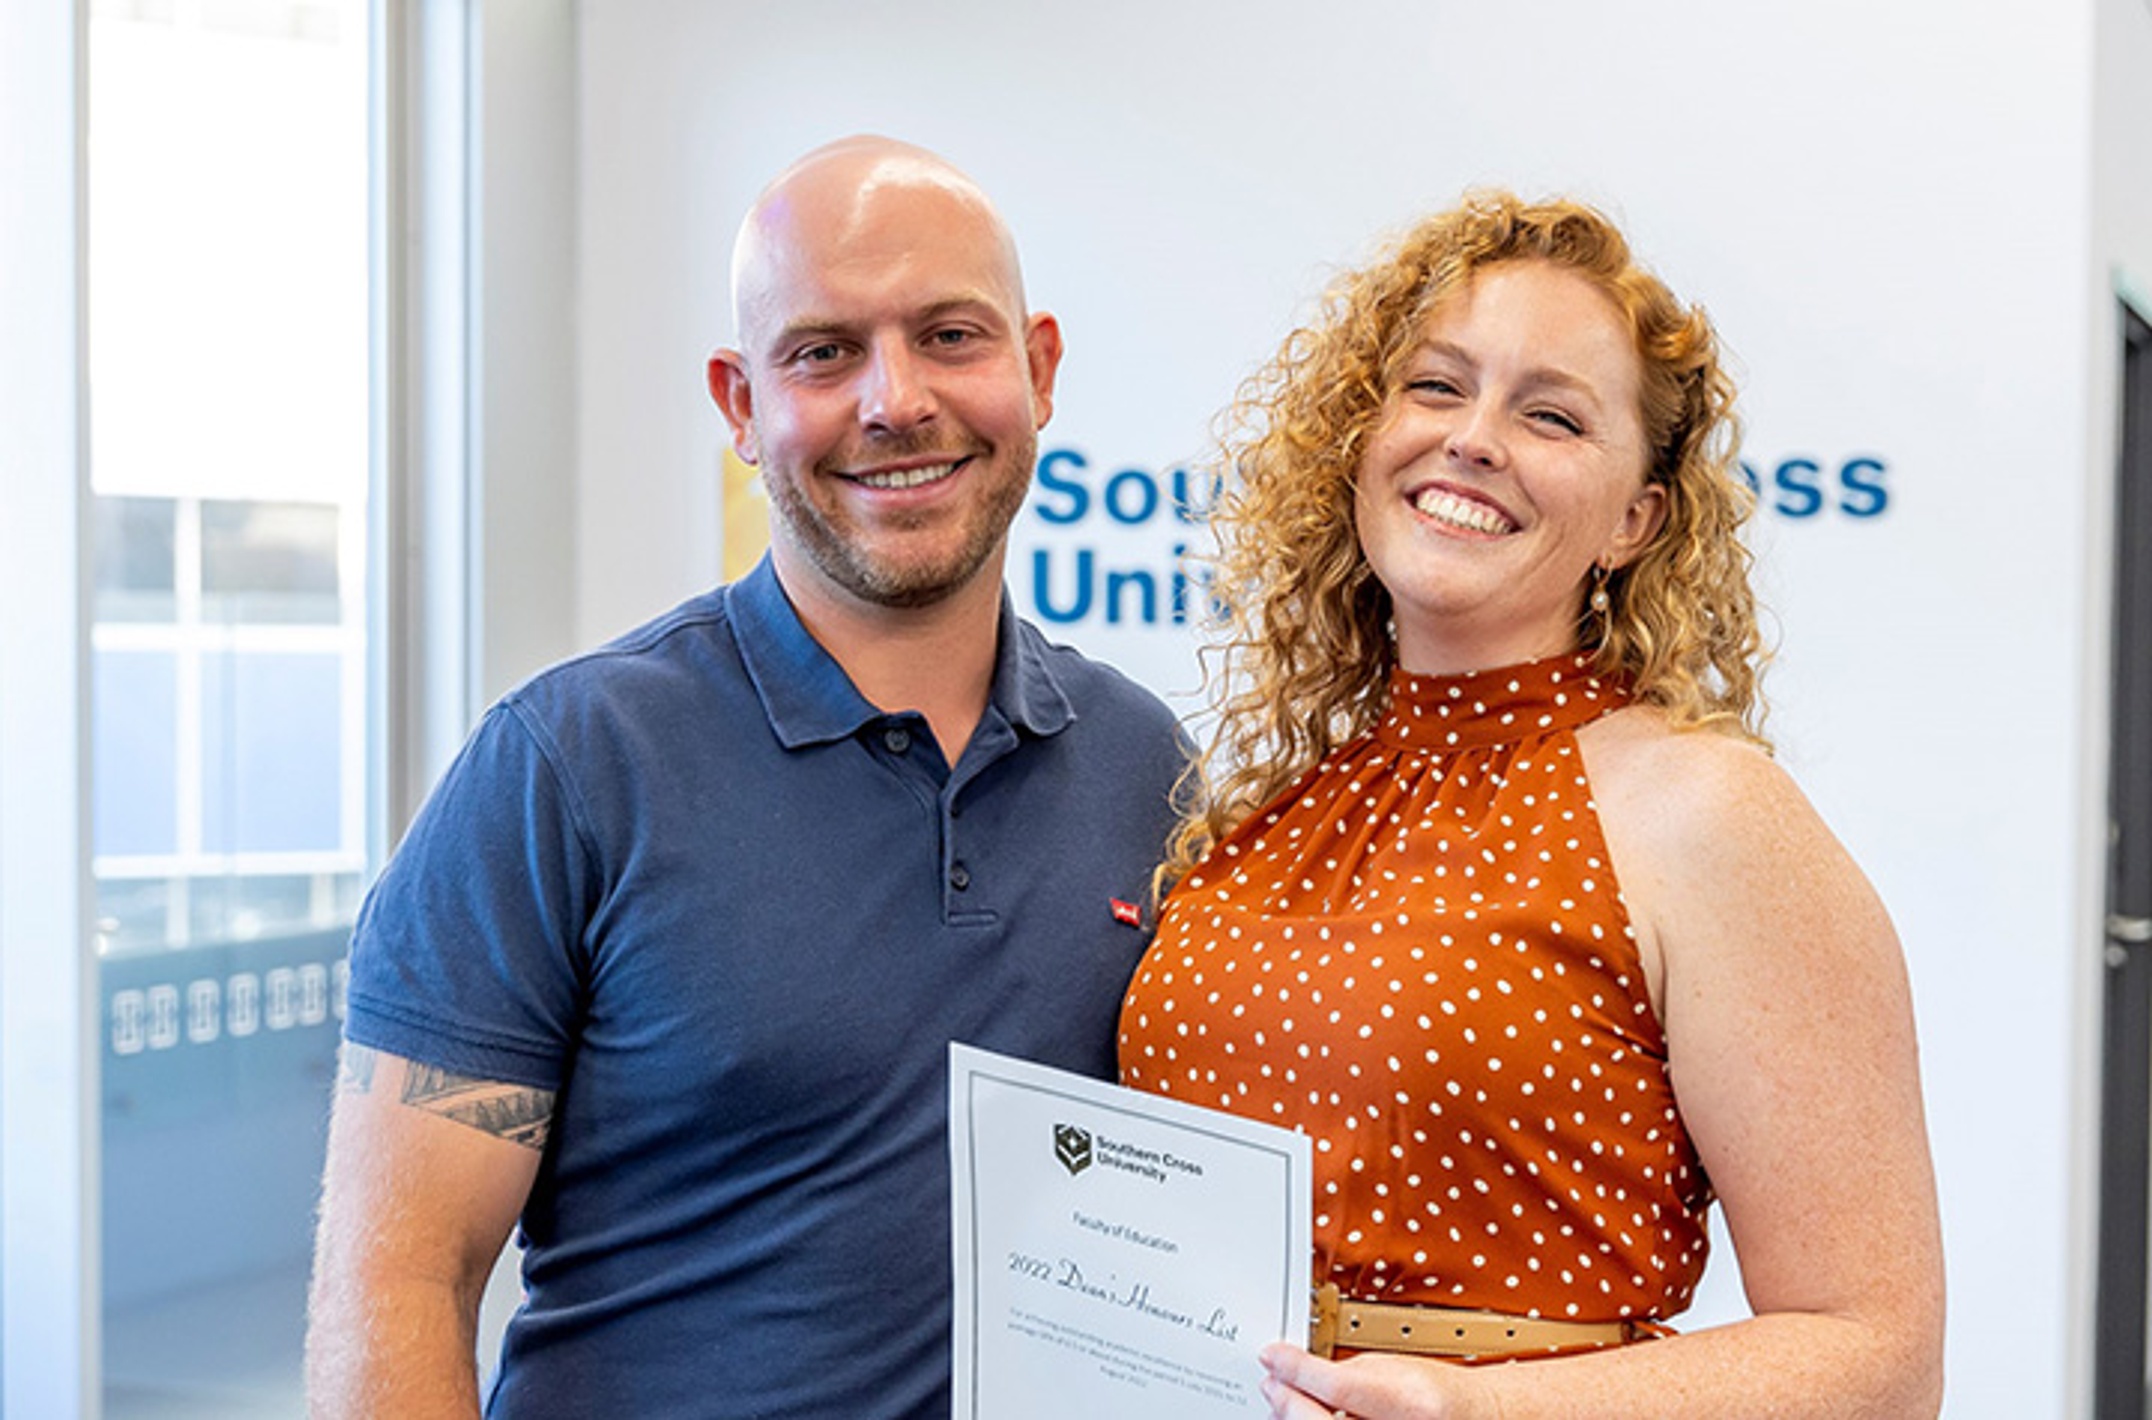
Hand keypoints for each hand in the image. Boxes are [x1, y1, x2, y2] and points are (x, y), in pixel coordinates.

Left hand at [1258, 1342, 1485, 1419]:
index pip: (1338, 1387)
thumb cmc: (1437, 1394)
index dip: (1295, 1369)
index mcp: (1412, 1402)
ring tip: (1283, 1402)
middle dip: (1289, 1403)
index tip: (1272, 1355)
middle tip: (1273, 1383)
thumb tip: (1297, 1373)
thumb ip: (1348, 1372)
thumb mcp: (1397, 1366)